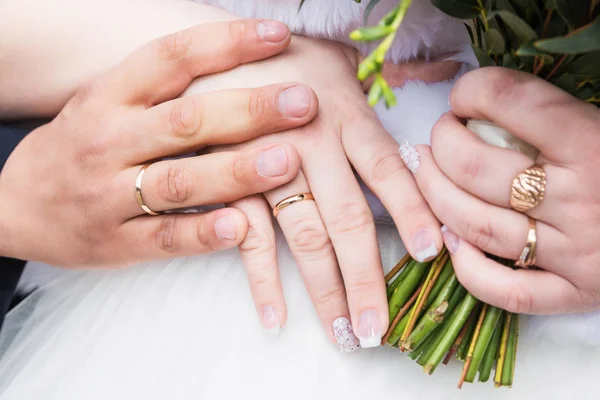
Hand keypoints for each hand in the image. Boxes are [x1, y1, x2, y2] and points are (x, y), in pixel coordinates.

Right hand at [0, 20, 317, 265]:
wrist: (13, 207)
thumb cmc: (79, 145)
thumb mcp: (106, 102)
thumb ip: (162, 86)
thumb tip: (238, 56)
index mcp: (108, 97)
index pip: (170, 59)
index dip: (225, 43)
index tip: (278, 35)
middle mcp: (108, 141)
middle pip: (185, 120)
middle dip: (249, 109)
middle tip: (304, 102)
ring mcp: (109, 196)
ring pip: (178, 181)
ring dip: (235, 171)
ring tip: (287, 160)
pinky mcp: (116, 244)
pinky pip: (164, 239)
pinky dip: (203, 233)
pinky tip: (241, 227)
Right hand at [189, 38, 444, 348]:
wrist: (205, 53)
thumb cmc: (281, 57)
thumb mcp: (339, 53)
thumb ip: (392, 69)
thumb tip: (447, 69)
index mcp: (344, 115)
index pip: (386, 169)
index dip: (411, 210)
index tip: (429, 254)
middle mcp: (311, 146)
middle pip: (347, 220)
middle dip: (367, 279)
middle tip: (380, 329)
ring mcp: (269, 169)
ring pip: (304, 239)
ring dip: (325, 291)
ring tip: (343, 333)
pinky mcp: (231, 186)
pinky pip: (249, 239)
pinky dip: (262, 279)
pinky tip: (276, 316)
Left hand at [404, 67, 599, 313]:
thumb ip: (558, 113)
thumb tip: (492, 99)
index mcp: (596, 144)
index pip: (513, 102)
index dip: (474, 90)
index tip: (464, 95)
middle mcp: (582, 199)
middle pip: (475, 167)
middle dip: (442, 142)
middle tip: (441, 135)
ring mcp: (575, 252)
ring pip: (475, 224)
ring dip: (434, 194)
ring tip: (426, 172)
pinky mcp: (574, 294)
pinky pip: (505, 290)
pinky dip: (467, 267)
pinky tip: (453, 240)